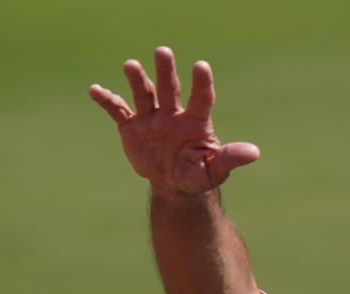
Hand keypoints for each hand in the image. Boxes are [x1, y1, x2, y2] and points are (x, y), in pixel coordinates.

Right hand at [89, 46, 259, 194]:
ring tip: (131, 65)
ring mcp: (152, 118)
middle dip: (165, 71)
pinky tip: (95, 90)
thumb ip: (229, 159)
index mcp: (196, 121)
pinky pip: (118, 111)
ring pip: (144, 94)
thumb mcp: (214, 170)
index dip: (201, 83)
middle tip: (163, 52)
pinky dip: (107, 100)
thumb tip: (254, 153)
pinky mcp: (132, 127)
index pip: (201, 98)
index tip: (201, 66)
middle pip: (170, 88)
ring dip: (137, 80)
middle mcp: (173, 114)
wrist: (174, 185)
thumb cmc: (198, 174)